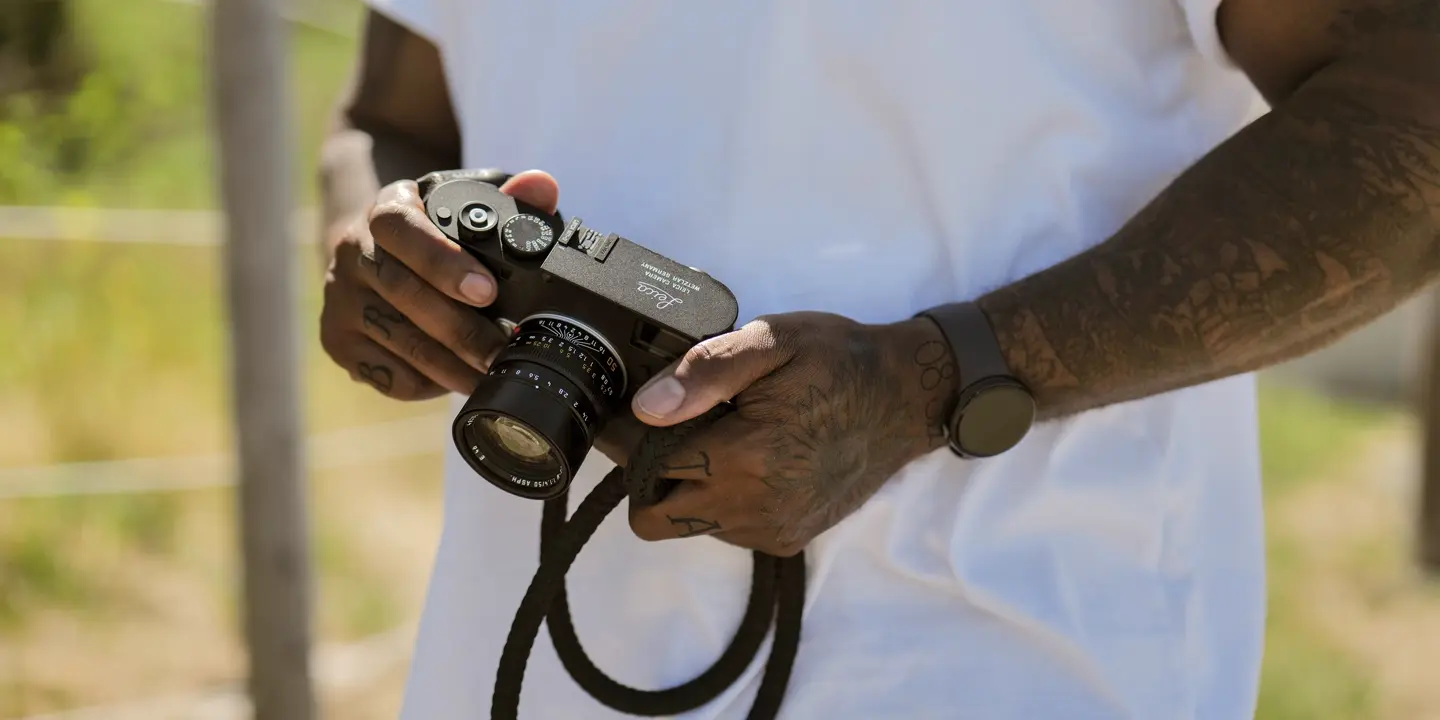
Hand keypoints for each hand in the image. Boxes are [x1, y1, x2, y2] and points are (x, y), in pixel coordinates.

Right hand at [319, 170, 558, 398]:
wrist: (375, 254)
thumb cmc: (435, 234)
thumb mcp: (464, 207)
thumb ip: (507, 198)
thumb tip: (542, 186)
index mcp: (386, 209)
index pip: (401, 228)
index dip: (443, 261)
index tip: (487, 291)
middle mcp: (352, 251)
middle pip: (402, 292)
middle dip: (460, 328)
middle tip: (502, 349)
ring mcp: (339, 299)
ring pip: (396, 337)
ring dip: (449, 364)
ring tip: (490, 373)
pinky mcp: (337, 341)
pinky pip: (383, 372)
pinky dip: (425, 382)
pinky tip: (456, 380)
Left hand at [625, 312, 958, 555]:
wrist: (908, 397)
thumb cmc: (839, 361)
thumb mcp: (772, 341)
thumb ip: (704, 371)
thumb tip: (647, 406)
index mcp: (742, 457)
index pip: (645, 464)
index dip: (633, 436)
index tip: (638, 412)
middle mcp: (753, 507)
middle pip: (655, 516)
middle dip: (650, 477)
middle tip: (674, 432)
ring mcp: (771, 529)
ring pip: (690, 525)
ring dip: (691, 489)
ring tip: (725, 438)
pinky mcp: (788, 539)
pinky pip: (728, 530)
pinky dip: (725, 500)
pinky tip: (752, 460)